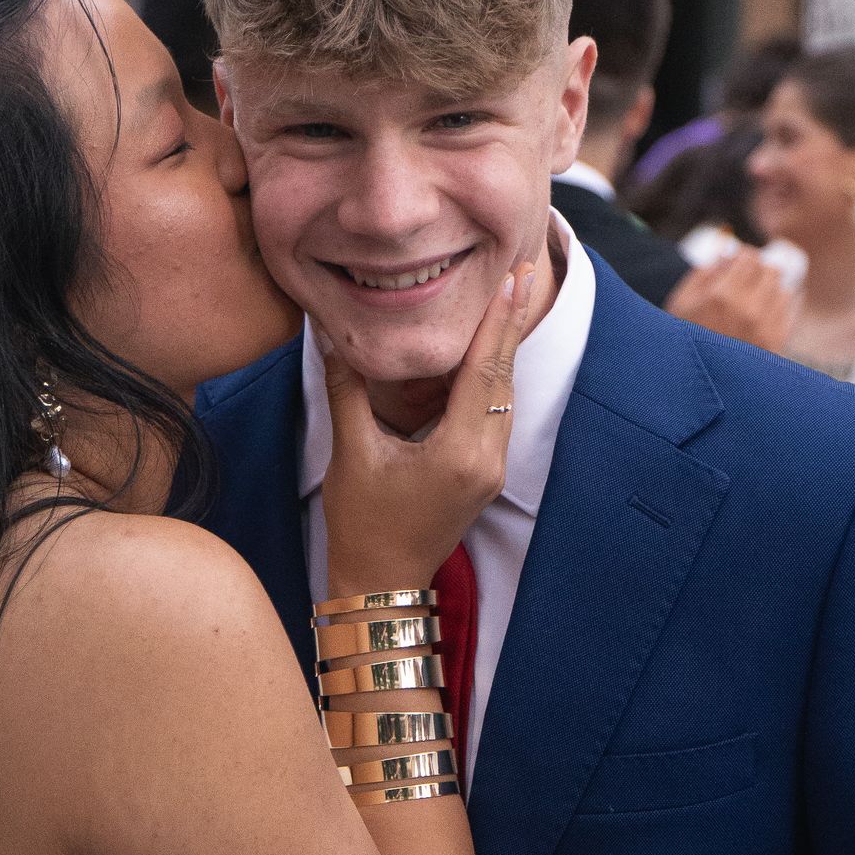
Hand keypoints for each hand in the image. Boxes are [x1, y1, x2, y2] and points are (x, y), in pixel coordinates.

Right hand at [320, 263, 537, 593]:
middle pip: (505, 379)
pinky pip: (496, 415)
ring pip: (505, 397)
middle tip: (523, 271)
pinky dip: (493, 379)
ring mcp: (490, 470)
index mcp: (459, 453)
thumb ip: (348, 389)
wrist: (380, 583)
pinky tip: (489, 351)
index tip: (512, 277)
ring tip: (511, 300)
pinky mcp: (484, 475)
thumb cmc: (362, 524)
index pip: (485, 373)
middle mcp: (486, 460)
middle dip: (512, 323)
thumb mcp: (350, 453)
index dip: (497, 321)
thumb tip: (332, 334)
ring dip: (505, 349)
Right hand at [666, 249, 796, 354]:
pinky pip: (791, 311)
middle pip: (771, 271)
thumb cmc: (684, 341)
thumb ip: (703, 273)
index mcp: (721, 297)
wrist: (697, 389)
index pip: (749, 258)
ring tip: (754, 298)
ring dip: (770, 289)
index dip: (744, 255)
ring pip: (783, 290)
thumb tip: (728, 253)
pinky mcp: (777, 344)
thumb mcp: (680, 303)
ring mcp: (766, 329)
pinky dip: (782, 304)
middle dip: (759, 270)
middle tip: (748, 277)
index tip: (738, 261)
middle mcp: (748, 310)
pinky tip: (769, 307)